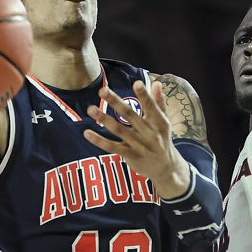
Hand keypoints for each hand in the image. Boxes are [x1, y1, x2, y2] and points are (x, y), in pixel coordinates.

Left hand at [83, 80, 190, 198]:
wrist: (165, 168)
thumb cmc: (162, 139)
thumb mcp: (164, 121)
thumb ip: (159, 102)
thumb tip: (157, 83)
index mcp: (159, 122)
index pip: (151, 107)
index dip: (144, 96)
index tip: (136, 83)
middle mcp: (149, 134)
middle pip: (130, 115)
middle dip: (115, 102)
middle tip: (102, 90)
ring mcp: (139, 146)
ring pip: (118, 130)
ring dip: (104, 119)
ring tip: (91, 108)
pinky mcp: (130, 156)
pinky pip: (112, 147)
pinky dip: (99, 141)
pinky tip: (87, 132)